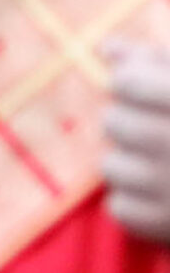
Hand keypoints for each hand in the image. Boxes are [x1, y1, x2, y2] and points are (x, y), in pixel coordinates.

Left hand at [104, 44, 169, 243]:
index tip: (148, 92)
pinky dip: (136, 202)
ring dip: (130, 163)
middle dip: (130, 122)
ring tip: (165, 163)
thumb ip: (160, 61)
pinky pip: (120, 208)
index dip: (132, 84)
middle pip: (113, 122)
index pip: (125, 83)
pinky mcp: (169, 225)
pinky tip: (165, 194)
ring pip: (111, 166)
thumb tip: (108, 48)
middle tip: (159, 130)